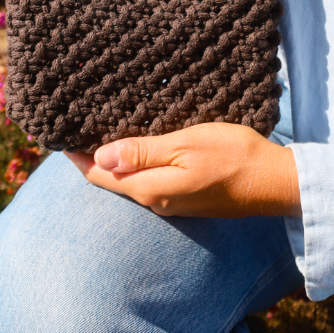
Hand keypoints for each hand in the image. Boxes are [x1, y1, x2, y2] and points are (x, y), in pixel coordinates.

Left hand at [65, 122, 301, 218]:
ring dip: (114, 162)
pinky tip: (138, 148)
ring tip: (101, 133)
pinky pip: (149, 183)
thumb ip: (142, 152)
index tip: (59, 136)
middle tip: (75, 129)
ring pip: (130, 183)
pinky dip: (136, 166)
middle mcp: (156, 202)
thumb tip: (99, 157)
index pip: (100, 176)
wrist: (273, 182)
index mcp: (150, 189)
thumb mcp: (185, 145)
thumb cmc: (232, 157)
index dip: (78, 157)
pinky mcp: (186, 199)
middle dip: (92, 158)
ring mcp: (172, 203)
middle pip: (111, 182)